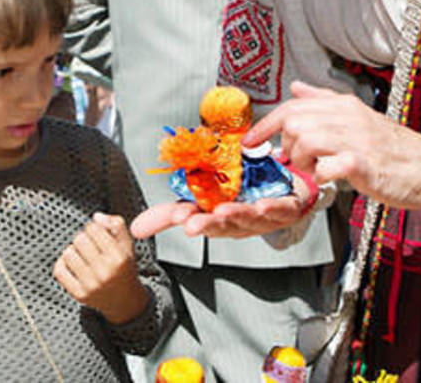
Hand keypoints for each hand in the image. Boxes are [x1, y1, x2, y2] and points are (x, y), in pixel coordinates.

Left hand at [53, 213, 148, 323]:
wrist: (124, 300)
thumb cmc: (124, 268)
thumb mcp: (128, 244)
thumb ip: (116, 224)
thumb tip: (96, 217)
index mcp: (119, 257)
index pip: (94, 228)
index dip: (94, 227)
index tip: (97, 233)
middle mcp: (105, 272)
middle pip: (79, 239)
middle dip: (83, 237)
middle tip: (90, 244)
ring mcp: (90, 285)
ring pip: (68, 253)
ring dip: (73, 250)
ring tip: (82, 254)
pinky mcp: (79, 294)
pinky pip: (59, 271)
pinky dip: (62, 263)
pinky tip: (72, 263)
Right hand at [130, 172, 314, 238]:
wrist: (284, 191)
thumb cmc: (240, 198)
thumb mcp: (201, 203)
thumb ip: (169, 215)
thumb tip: (134, 229)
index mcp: (217, 221)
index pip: (198, 220)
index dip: (188, 219)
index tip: (177, 216)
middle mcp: (239, 222)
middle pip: (222, 225)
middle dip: (208, 224)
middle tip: (193, 223)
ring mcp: (263, 217)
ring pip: (249, 218)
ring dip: (236, 215)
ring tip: (224, 211)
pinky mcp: (286, 208)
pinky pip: (280, 210)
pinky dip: (272, 209)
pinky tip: (262, 205)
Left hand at [243, 81, 420, 208]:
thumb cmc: (393, 147)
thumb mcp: (356, 116)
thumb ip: (323, 101)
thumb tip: (296, 87)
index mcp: (342, 105)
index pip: (291, 106)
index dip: (265, 124)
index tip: (250, 140)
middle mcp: (347, 117)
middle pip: (293, 122)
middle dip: (287, 146)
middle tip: (300, 160)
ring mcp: (355, 139)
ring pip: (305, 140)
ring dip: (302, 160)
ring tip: (316, 169)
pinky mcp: (363, 164)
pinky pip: (326, 167)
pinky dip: (321, 176)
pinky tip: (331, 179)